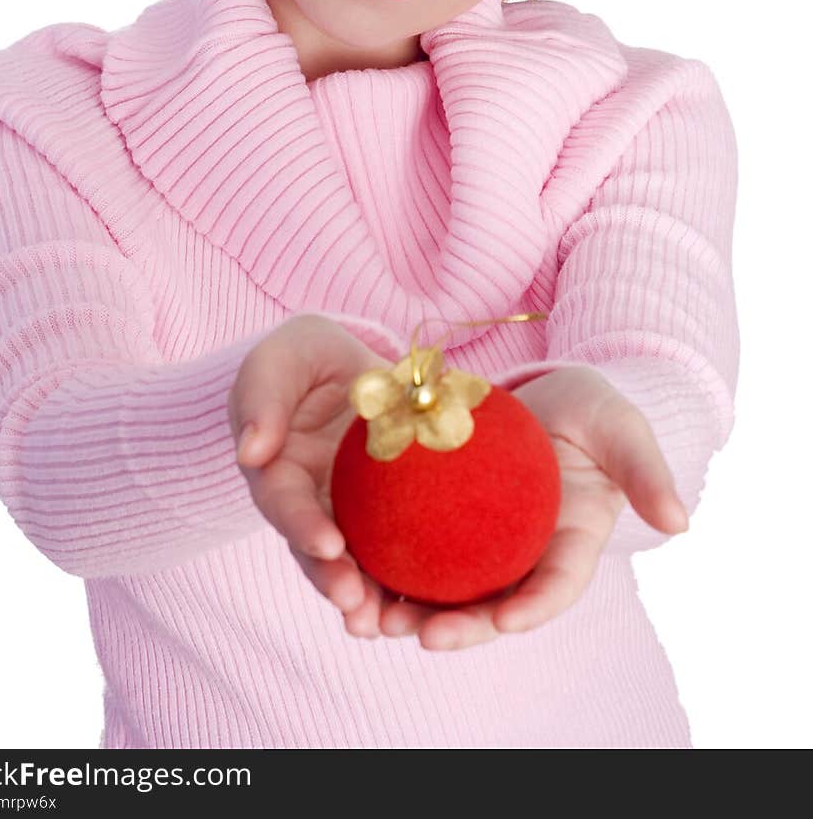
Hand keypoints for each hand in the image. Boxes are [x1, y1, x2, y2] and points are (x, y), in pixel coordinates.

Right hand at [227, 312, 397, 623]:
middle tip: (356, 605)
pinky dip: (409, 578)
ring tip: (387, 622)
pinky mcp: (386, 514)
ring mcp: (347, 513)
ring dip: (369, 596)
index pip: (285, 503)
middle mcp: (310, 502)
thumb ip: (264, 396)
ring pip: (355, 563)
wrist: (346, 364)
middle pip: (316, 551)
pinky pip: (397, 548)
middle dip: (333, 581)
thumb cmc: (304, 358)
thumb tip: (251, 450)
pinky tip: (435, 602)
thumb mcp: (282, 358)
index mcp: (276, 470)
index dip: (303, 526)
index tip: (328, 544)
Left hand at [346, 365, 689, 650]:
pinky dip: (383, 563)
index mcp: (570, 543)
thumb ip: (645, 470)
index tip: (507, 618)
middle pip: (489, 603)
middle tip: (420, 634)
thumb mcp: (621, 429)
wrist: (547, 391)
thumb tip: (680, 520)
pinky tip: (345, 567)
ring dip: (407, 610)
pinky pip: (411, 546)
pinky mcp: (442, 518)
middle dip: (457, 627)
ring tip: (370, 620)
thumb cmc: (593, 410)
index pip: (554, 586)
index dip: (533, 607)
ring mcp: (481, 540)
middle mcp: (522, 554)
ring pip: (443, 588)